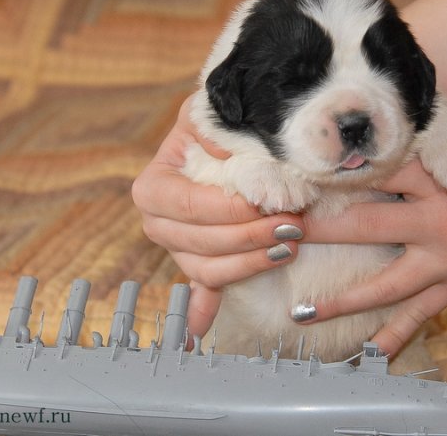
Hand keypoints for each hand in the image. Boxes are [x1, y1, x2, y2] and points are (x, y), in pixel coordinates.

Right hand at [131, 94, 305, 337]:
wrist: (217, 136)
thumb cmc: (215, 123)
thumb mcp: (209, 112)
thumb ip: (215, 129)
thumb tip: (225, 156)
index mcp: (155, 187)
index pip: (189, 206)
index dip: (230, 211)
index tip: (270, 205)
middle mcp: (158, 222)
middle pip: (201, 242)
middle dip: (250, 238)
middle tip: (292, 226)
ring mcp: (177, 247)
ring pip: (208, 269)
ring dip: (249, 264)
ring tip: (287, 249)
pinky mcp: (197, 260)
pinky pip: (201, 289)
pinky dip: (201, 311)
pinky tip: (199, 334)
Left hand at [298, 152, 446, 355]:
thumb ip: (430, 156)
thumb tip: (390, 146)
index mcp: (439, 180)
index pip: (375, 172)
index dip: (333, 173)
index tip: (294, 175)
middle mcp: (436, 221)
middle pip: (365, 224)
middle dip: (318, 230)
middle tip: (276, 235)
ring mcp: (446, 259)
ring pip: (384, 283)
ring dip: (342, 300)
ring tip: (302, 313)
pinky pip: (421, 315)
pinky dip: (397, 336)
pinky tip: (370, 354)